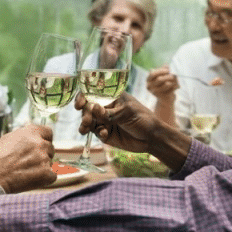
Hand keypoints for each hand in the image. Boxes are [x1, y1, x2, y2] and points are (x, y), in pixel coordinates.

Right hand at [0, 124, 56, 192]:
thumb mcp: (8, 138)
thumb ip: (24, 136)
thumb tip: (32, 137)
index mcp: (32, 132)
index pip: (48, 132)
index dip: (44, 139)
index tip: (40, 146)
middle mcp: (40, 143)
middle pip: (50, 148)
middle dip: (42, 154)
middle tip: (27, 163)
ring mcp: (44, 159)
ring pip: (49, 162)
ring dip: (41, 167)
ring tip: (24, 171)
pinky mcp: (46, 174)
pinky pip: (52, 176)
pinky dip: (44, 179)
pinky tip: (30, 180)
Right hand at [76, 92, 190, 170]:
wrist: (152, 138)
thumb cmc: (143, 119)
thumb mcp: (127, 113)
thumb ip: (109, 113)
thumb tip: (93, 107)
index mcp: (112, 96)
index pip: (93, 93)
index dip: (83, 97)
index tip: (79, 105)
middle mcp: (106, 107)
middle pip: (88, 108)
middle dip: (85, 114)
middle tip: (86, 121)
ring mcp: (104, 120)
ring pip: (89, 121)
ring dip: (86, 124)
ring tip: (85, 129)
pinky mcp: (105, 133)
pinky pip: (96, 132)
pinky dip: (98, 133)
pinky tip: (104, 135)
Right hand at [147, 66, 178, 125]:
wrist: (166, 98)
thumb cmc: (164, 84)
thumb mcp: (164, 75)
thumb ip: (164, 69)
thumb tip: (166, 65)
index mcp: (148, 80)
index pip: (153, 73)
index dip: (161, 71)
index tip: (168, 70)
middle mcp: (149, 86)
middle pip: (160, 79)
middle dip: (168, 76)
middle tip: (173, 76)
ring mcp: (155, 92)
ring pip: (167, 84)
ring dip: (173, 81)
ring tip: (176, 81)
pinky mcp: (162, 97)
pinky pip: (171, 89)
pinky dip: (176, 86)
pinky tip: (177, 86)